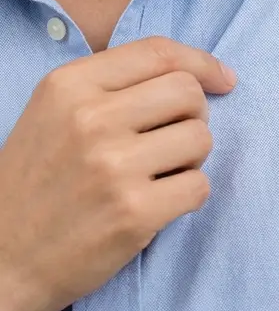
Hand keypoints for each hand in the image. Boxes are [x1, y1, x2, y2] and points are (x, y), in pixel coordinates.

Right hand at [0, 37, 235, 310]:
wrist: (1, 258)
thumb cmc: (38, 183)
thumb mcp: (55, 115)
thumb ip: (115, 87)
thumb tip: (201, 76)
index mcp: (68, 85)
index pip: (160, 52)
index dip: (202, 64)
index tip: (224, 81)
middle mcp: (90, 118)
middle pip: (188, 93)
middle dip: (194, 117)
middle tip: (170, 142)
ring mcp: (113, 166)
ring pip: (201, 139)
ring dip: (191, 159)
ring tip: (155, 176)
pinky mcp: (135, 212)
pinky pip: (200, 186)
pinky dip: (188, 197)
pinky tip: (156, 205)